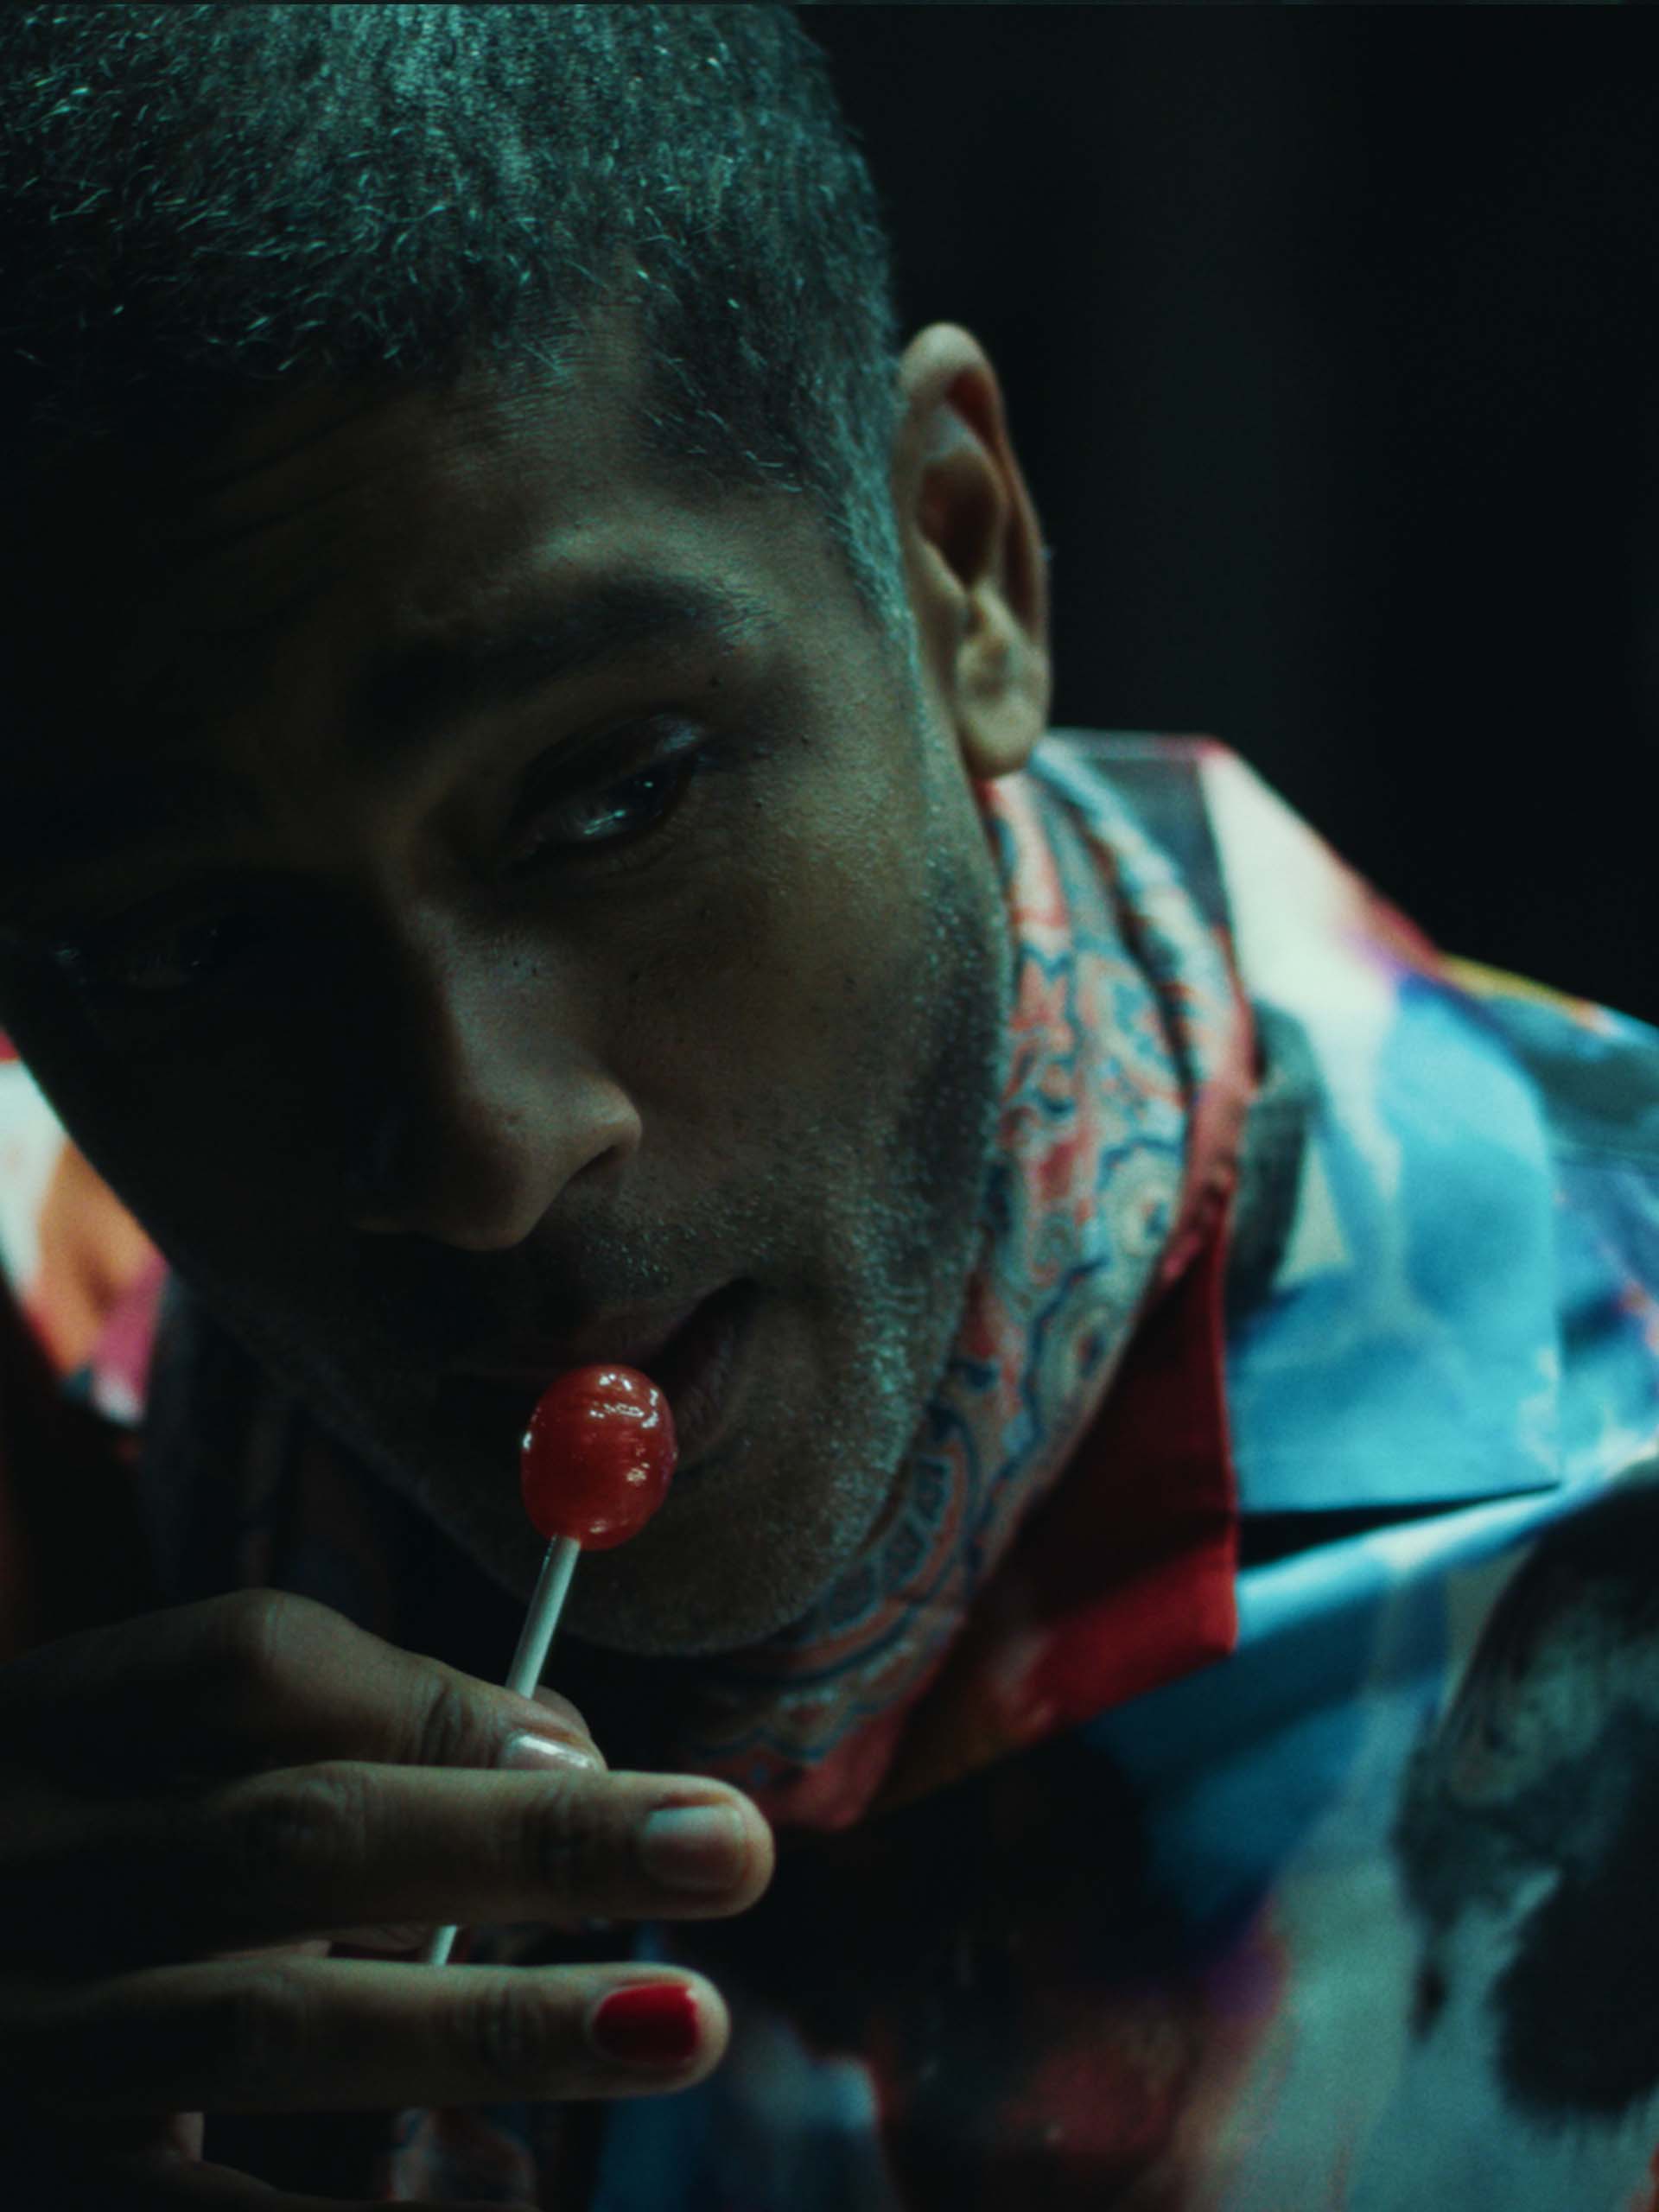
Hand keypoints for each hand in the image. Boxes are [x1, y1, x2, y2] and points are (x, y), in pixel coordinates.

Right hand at [0, 1589, 773, 2208]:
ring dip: (495, 2027)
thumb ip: (326, 1750)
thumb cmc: (91, 1887)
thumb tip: (564, 1748)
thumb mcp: (144, 1782)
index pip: (250, 1661)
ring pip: (275, 2023)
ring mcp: (27, 2038)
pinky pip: (208, 2208)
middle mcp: (28, 1870)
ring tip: (682, 2022)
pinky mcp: (40, 2180)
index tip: (584, 1737)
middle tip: (730, 1845)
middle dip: (530, 1840)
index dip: (433, 1694)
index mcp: (54, 1729)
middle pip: (299, 1834)